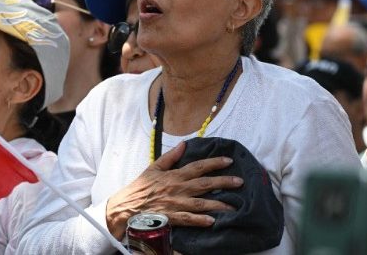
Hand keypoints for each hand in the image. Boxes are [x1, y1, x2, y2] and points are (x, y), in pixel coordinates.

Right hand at [105, 142, 241, 239]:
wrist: (125, 207)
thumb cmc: (140, 188)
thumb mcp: (153, 168)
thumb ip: (170, 157)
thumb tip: (183, 144)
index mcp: (174, 175)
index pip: (198, 166)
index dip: (214, 162)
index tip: (229, 160)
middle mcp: (177, 188)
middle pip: (204, 183)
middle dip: (223, 182)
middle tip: (240, 182)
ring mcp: (175, 203)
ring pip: (201, 203)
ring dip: (218, 204)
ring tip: (234, 206)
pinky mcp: (171, 217)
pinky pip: (188, 219)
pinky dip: (200, 220)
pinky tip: (212, 221)